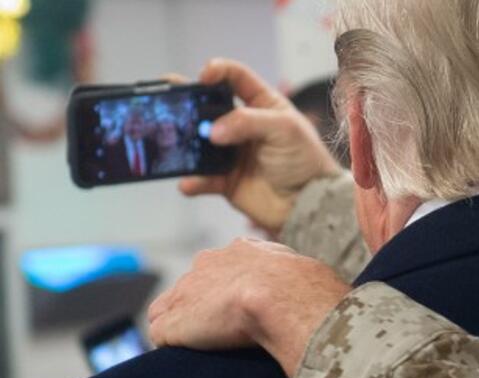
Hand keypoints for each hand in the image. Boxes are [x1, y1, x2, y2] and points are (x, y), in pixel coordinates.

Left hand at [149, 238, 350, 377]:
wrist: (286, 296)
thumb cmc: (308, 291)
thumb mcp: (308, 276)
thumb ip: (299, 283)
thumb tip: (323, 300)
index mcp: (241, 251)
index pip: (224, 269)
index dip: (229, 292)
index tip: (242, 311)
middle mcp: (208, 264)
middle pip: (191, 287)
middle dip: (201, 307)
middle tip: (224, 331)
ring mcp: (187, 293)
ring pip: (169, 311)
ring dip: (184, 329)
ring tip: (205, 351)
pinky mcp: (173, 324)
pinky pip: (162, 336)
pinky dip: (174, 347)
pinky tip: (194, 359)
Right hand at [178, 58, 342, 234]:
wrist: (310, 204)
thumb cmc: (306, 161)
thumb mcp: (285, 129)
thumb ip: (248, 122)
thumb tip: (212, 130)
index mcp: (262, 105)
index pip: (235, 78)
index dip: (218, 71)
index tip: (204, 76)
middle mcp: (242, 126)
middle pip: (207, 106)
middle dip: (186, 101)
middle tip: (167, 98)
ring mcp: (232, 152)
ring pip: (198, 142)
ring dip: (183, 141)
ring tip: (171, 140)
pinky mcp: (226, 180)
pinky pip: (202, 178)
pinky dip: (193, 180)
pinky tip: (189, 182)